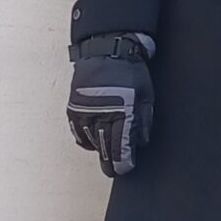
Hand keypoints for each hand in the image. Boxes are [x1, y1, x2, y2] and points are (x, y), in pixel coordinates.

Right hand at [67, 35, 154, 176]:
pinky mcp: (73, 109)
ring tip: (107, 155)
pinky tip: (95, 140)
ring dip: (100, 150)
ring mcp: (84, 112)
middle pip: (104, 149)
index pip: (121, 146)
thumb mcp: (146, 94)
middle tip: (115, 171)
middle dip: (111, 163)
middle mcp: (100, 114)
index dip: (123, 162)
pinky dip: (87, 140)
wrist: (106, 50)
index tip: (125, 169)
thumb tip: (141, 142)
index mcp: (122, 111)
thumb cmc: (130, 72)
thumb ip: (144, 119)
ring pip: (92, 142)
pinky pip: (79, 134)